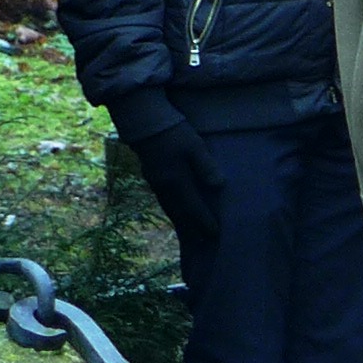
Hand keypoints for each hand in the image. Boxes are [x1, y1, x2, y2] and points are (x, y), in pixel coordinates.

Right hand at [112, 101, 222, 252]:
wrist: (144, 120)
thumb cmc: (173, 131)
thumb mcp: (194, 146)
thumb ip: (206, 166)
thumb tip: (218, 186)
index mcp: (175, 180)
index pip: (193, 206)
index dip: (204, 221)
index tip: (215, 234)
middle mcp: (163, 185)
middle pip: (179, 212)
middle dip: (191, 227)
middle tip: (202, 242)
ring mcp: (154, 180)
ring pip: (169, 206)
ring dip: (180, 220)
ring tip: (189, 231)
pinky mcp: (150, 174)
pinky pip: (163, 198)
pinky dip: (171, 208)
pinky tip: (176, 210)